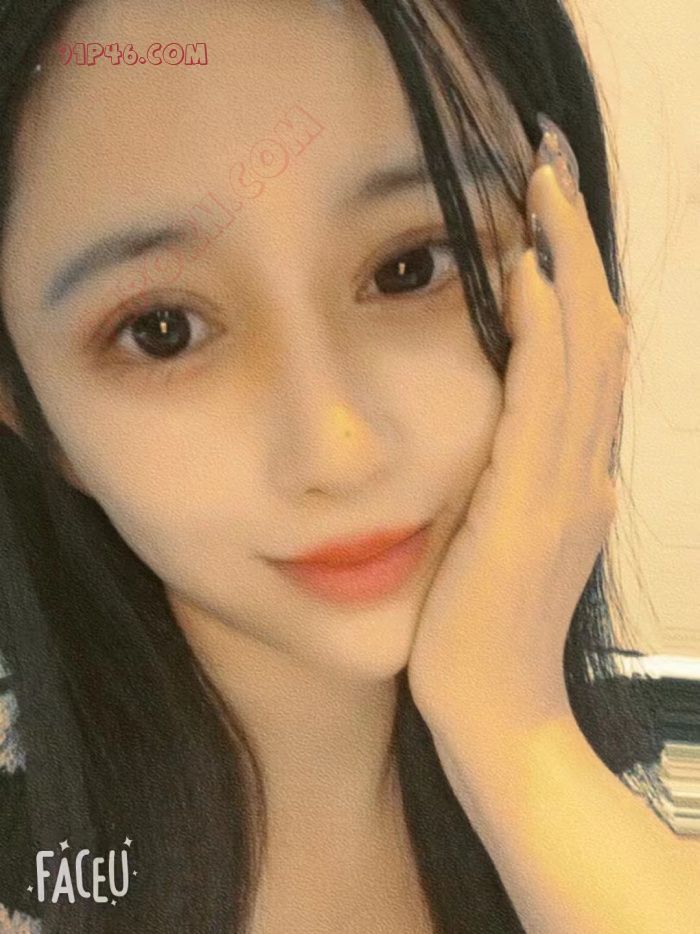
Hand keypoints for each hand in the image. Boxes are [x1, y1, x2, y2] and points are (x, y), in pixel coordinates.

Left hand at [407, 150, 628, 747]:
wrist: (490, 713)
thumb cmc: (480, 630)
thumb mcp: (498, 539)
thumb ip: (510, 482)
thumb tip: (503, 429)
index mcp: (572, 474)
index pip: (584, 353)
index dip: (574, 273)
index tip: (544, 207)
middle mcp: (583, 470)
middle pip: (596, 332)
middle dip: (575, 242)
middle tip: (549, 164)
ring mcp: (565, 488)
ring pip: (582, 353)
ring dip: (564, 263)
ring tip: (541, 187)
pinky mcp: (530, 511)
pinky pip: (541, 406)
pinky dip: (543, 335)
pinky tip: (528, 275)